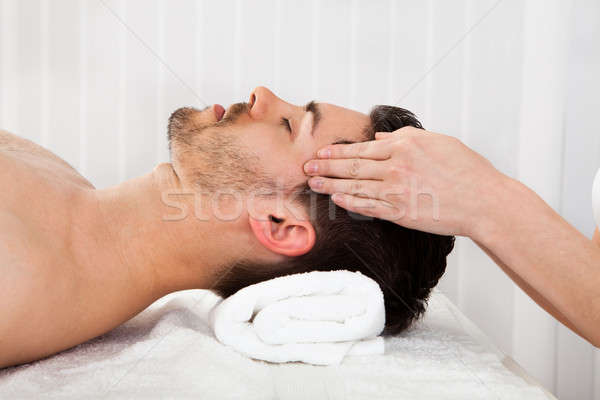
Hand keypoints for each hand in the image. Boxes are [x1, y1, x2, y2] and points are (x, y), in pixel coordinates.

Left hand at [303, 127, 505, 236]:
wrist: (483, 201)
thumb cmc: (466, 169)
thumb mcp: (437, 141)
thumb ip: (405, 137)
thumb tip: (381, 137)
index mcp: (404, 147)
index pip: (362, 149)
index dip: (337, 151)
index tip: (321, 151)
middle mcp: (396, 168)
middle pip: (352, 167)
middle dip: (326, 166)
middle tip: (307, 166)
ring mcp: (396, 192)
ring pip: (355, 187)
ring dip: (331, 185)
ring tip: (314, 183)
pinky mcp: (400, 213)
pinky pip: (367, 208)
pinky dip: (349, 203)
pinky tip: (336, 200)